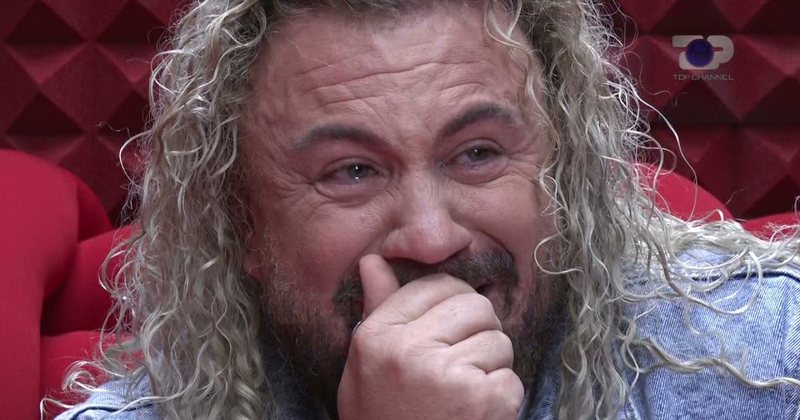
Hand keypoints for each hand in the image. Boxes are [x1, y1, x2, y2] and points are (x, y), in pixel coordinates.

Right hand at [337, 254, 523, 419]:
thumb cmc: (382, 416)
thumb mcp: (365, 364)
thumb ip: (377, 309)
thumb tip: (373, 261)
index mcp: (378, 334)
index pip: (436, 286)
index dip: (451, 307)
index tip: (445, 333)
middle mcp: (409, 349)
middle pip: (475, 305)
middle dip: (477, 332)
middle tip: (458, 365)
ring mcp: (446, 374)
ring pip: (498, 341)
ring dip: (490, 368)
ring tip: (462, 395)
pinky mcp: (480, 401)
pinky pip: (511, 379)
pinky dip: (501, 399)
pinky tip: (474, 415)